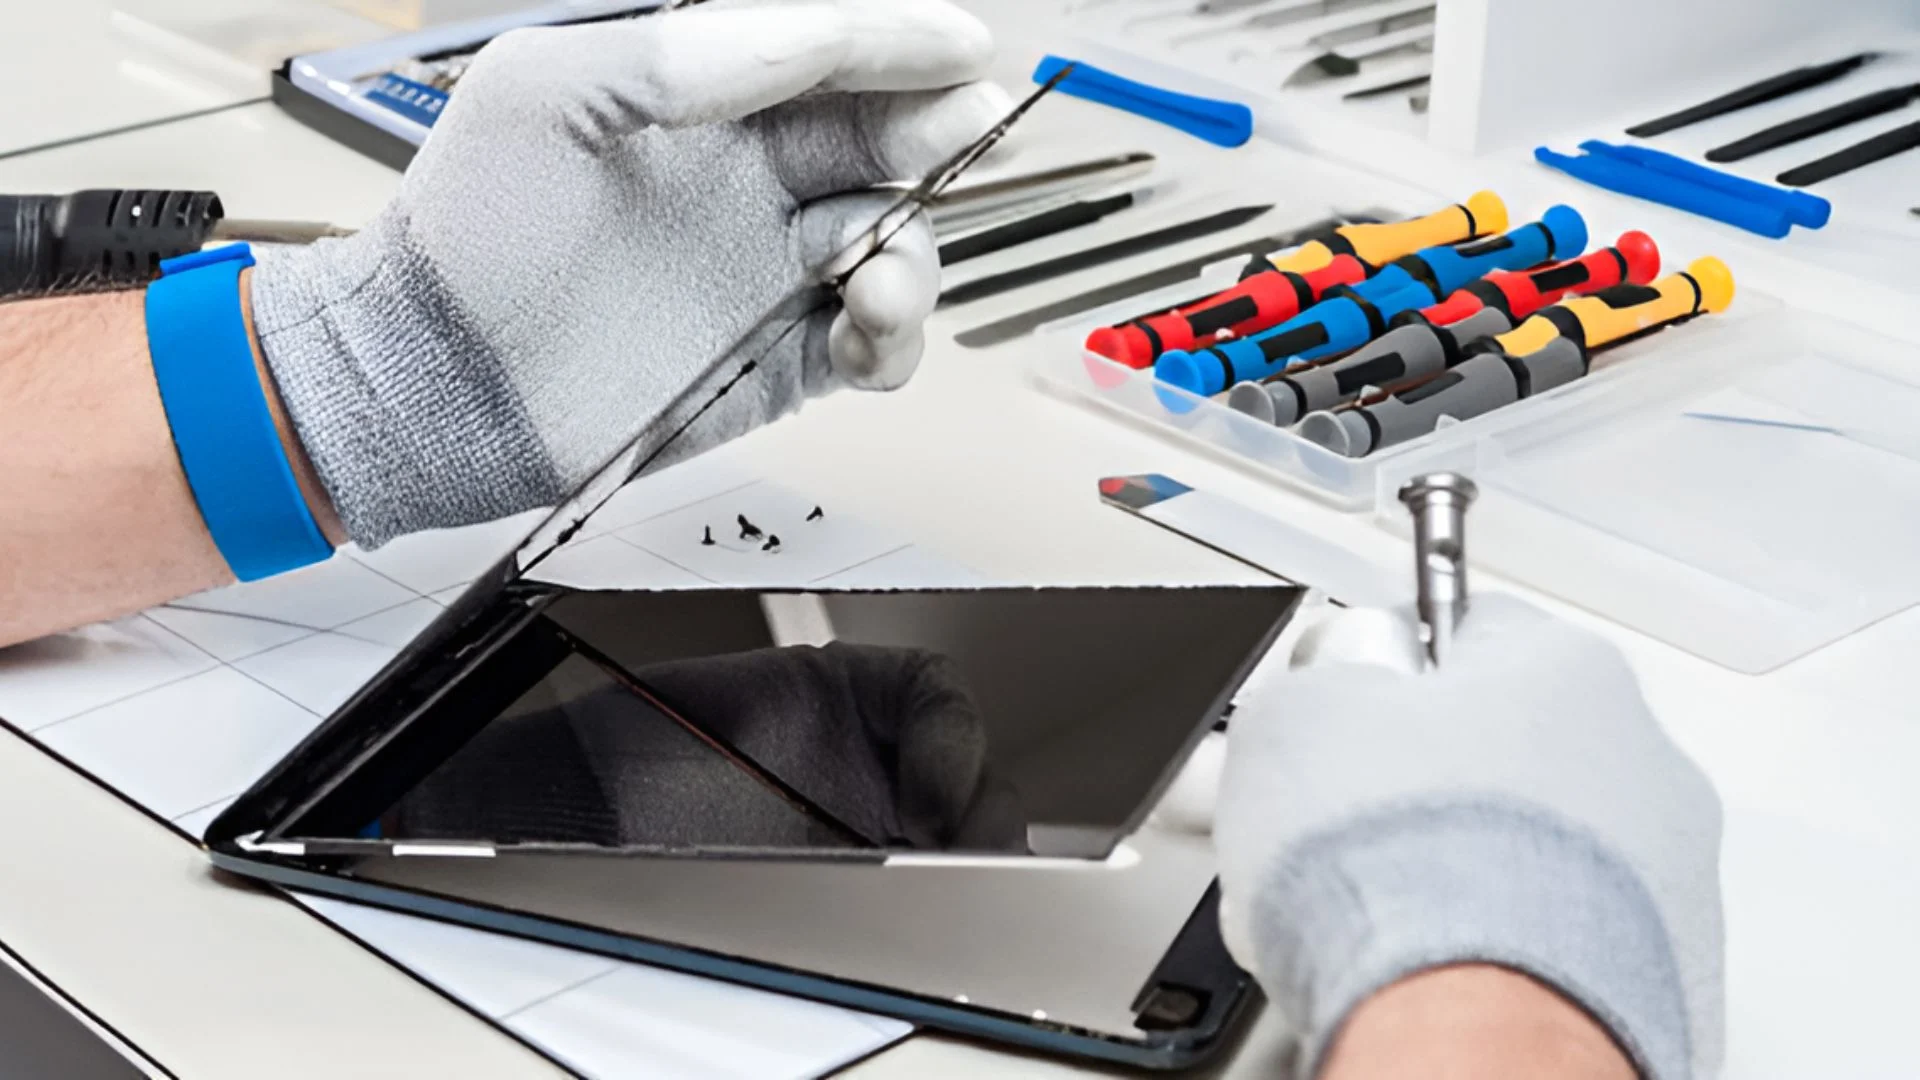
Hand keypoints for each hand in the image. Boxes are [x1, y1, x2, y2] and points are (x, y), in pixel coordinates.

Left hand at [250, 0, 1006, 545]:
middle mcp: (752, 186)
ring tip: (873, 280)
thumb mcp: (554, 91)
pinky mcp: (777, 365)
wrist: (433, 382)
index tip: (962, 47)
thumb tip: (813, 36)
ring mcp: (769, 276)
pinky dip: (892, 341)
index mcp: (708, 106)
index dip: (901, 48)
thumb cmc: (468, 227)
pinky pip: (873, 346)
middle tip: (960, 136)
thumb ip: (688, 54)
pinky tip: (860, 331)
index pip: (831, 61)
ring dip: (912, 254)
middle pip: (888, 146)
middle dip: (937, 136)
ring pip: (897, 246)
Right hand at [1214, 597, 1723, 1079]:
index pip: (1466, 632)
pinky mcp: (1668, 983)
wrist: (1475, 1032)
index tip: (1348, 717)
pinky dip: (1509, 954)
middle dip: (1432, 781)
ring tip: (1387, 916)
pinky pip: (1566, 945)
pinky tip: (1439, 972)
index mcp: (1565, 668)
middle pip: (1510, 745)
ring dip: (1469, 870)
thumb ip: (1316, 682)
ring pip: (1542, 850)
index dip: (1385, 676)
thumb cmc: (1404, 879)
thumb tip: (1321, 699)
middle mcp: (1642, 762)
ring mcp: (1669, 878)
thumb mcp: (1289, 719)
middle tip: (1351, 825)